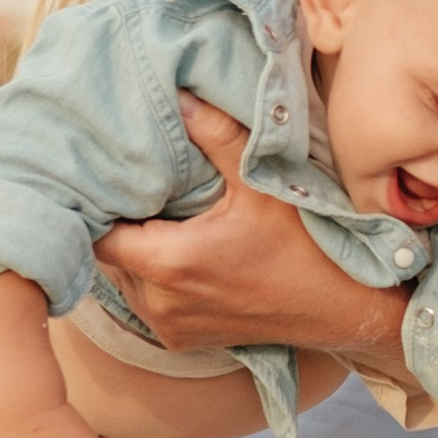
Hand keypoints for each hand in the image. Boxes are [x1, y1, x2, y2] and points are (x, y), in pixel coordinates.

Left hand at [92, 94, 419, 386]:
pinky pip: (148, 303)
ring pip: (126, 280)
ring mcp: (169, 327)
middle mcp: (159, 302)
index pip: (98, 235)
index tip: (117, 182)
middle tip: (143, 194)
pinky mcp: (181, 340)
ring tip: (161, 221)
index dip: (101, 207)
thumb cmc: (305, 246)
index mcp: (169, 262)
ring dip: (137, 254)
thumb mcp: (261, 183)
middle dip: (123, 225)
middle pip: (109, 256)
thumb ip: (217, 135)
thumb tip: (181, 96)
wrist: (340, 309)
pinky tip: (182, 255)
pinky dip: (155, 281)